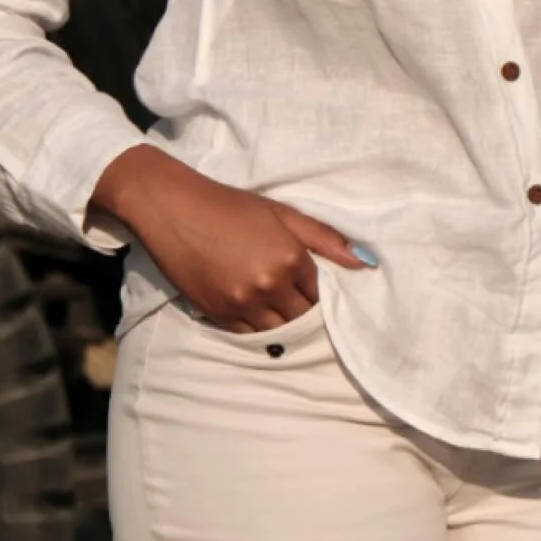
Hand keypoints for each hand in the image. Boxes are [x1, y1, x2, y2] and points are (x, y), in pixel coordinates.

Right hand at [91, 144, 367, 331]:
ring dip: (282, 324)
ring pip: (276, 331)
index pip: (320, 294)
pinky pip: (247, 335)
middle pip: (301, 317)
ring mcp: (241, 303)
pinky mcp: (216, 313)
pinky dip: (256, 329)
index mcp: (291, 259)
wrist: (175, 208)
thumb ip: (326, 240)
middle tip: (298, 302)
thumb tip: (365, 262)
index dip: (320, 294)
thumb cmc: (233, 206)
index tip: (314, 290)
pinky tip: (257, 315)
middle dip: (304, 312)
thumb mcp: (284, 214)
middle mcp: (269, 286)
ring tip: (279, 310)